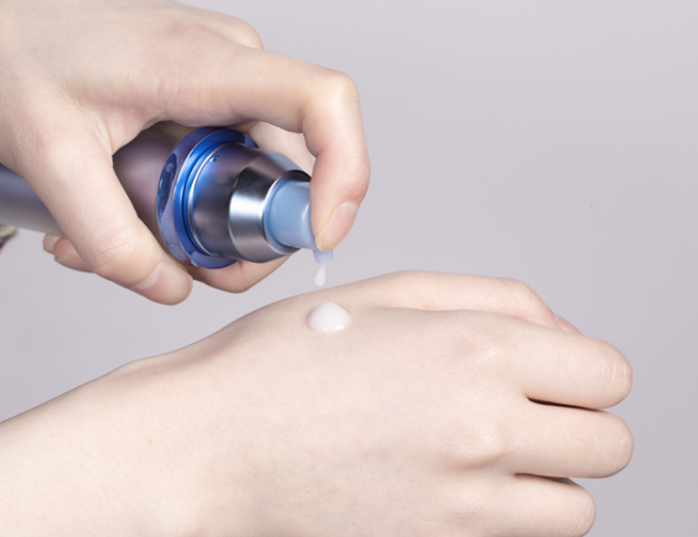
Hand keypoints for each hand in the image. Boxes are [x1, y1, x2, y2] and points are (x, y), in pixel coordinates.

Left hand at [0, 0, 368, 303]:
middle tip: (189, 265)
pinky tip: (144, 211)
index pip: (324, 102)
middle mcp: (233, 66)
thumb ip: (110, 238)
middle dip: (253, 235)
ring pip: (263, 175)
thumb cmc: (18, 50)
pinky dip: (205, 203)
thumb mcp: (50, 155)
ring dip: (216, 224)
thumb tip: (170, 286)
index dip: (346, 172)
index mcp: (205, 64)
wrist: (4, 19)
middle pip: (294, 167)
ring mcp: (228, 81)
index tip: (320, 233)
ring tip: (138, 236)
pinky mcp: (215, 97)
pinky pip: (239, 163)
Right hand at [0, 272, 631, 535]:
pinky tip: (457, 484)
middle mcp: (483, 432)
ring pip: (577, 505)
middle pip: (608, 443)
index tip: (554, 373)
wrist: (208, 447)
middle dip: (575, 420)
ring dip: (547, 475)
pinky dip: (509, 515)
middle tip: (524, 409)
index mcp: (475, 353)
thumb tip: (556, 332)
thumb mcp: (385, 294)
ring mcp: (465, 505)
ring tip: (487, 451)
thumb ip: (490, 298)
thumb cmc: (278, 366)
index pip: (607, 374)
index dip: (582, 369)